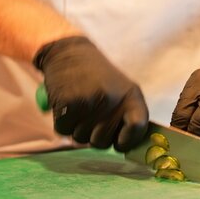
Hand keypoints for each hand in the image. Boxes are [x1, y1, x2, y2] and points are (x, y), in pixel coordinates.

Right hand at [34, 36, 147, 151]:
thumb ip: (127, 117)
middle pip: (103, 142)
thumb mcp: (122, 91)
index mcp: (132, 97)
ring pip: (81, 138)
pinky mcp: (69, 102)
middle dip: (93, 136)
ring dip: (76, 128)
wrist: (69, 52)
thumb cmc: (96, 78)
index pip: (138, 128)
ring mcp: (92, 101)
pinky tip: (66, 104)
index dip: (127, 141)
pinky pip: (64, 130)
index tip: (118, 141)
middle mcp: (114, 99)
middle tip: (90, 116)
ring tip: (79, 106)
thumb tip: (127, 146)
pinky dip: (62, 122)